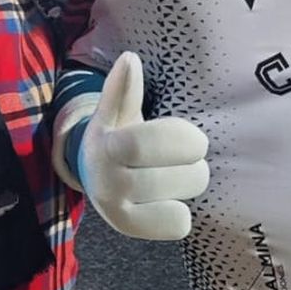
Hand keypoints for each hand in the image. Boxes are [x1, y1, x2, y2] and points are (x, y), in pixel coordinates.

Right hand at [78, 52, 208, 240]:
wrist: (95, 179)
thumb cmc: (117, 139)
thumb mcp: (117, 114)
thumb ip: (124, 90)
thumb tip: (129, 59)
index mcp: (107, 148)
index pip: (149, 144)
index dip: (183, 139)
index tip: (195, 140)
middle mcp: (107, 183)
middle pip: (179, 177)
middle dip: (194, 164)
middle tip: (186, 159)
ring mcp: (117, 211)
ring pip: (181, 203)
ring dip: (188, 186)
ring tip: (174, 178)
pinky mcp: (131, 230)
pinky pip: (178, 226)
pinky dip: (179, 214)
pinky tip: (165, 201)